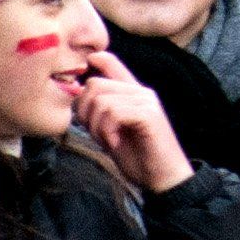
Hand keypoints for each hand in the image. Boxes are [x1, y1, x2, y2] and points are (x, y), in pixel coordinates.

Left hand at [68, 46, 195, 192]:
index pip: (109, 61)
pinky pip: (114, 113)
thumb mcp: (111, 131)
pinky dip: (107, 132)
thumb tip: (77, 96)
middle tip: (96, 133)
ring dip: (97, 126)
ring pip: (102, 101)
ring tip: (108, 140)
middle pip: (95, 84)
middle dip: (85, 112)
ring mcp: (146, 101)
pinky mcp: (149, 115)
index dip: (93, 62)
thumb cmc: (137, 156)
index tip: (82, 84)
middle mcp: (140, 91)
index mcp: (131, 92)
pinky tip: (115, 143)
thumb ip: (99, 112)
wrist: (162, 178)